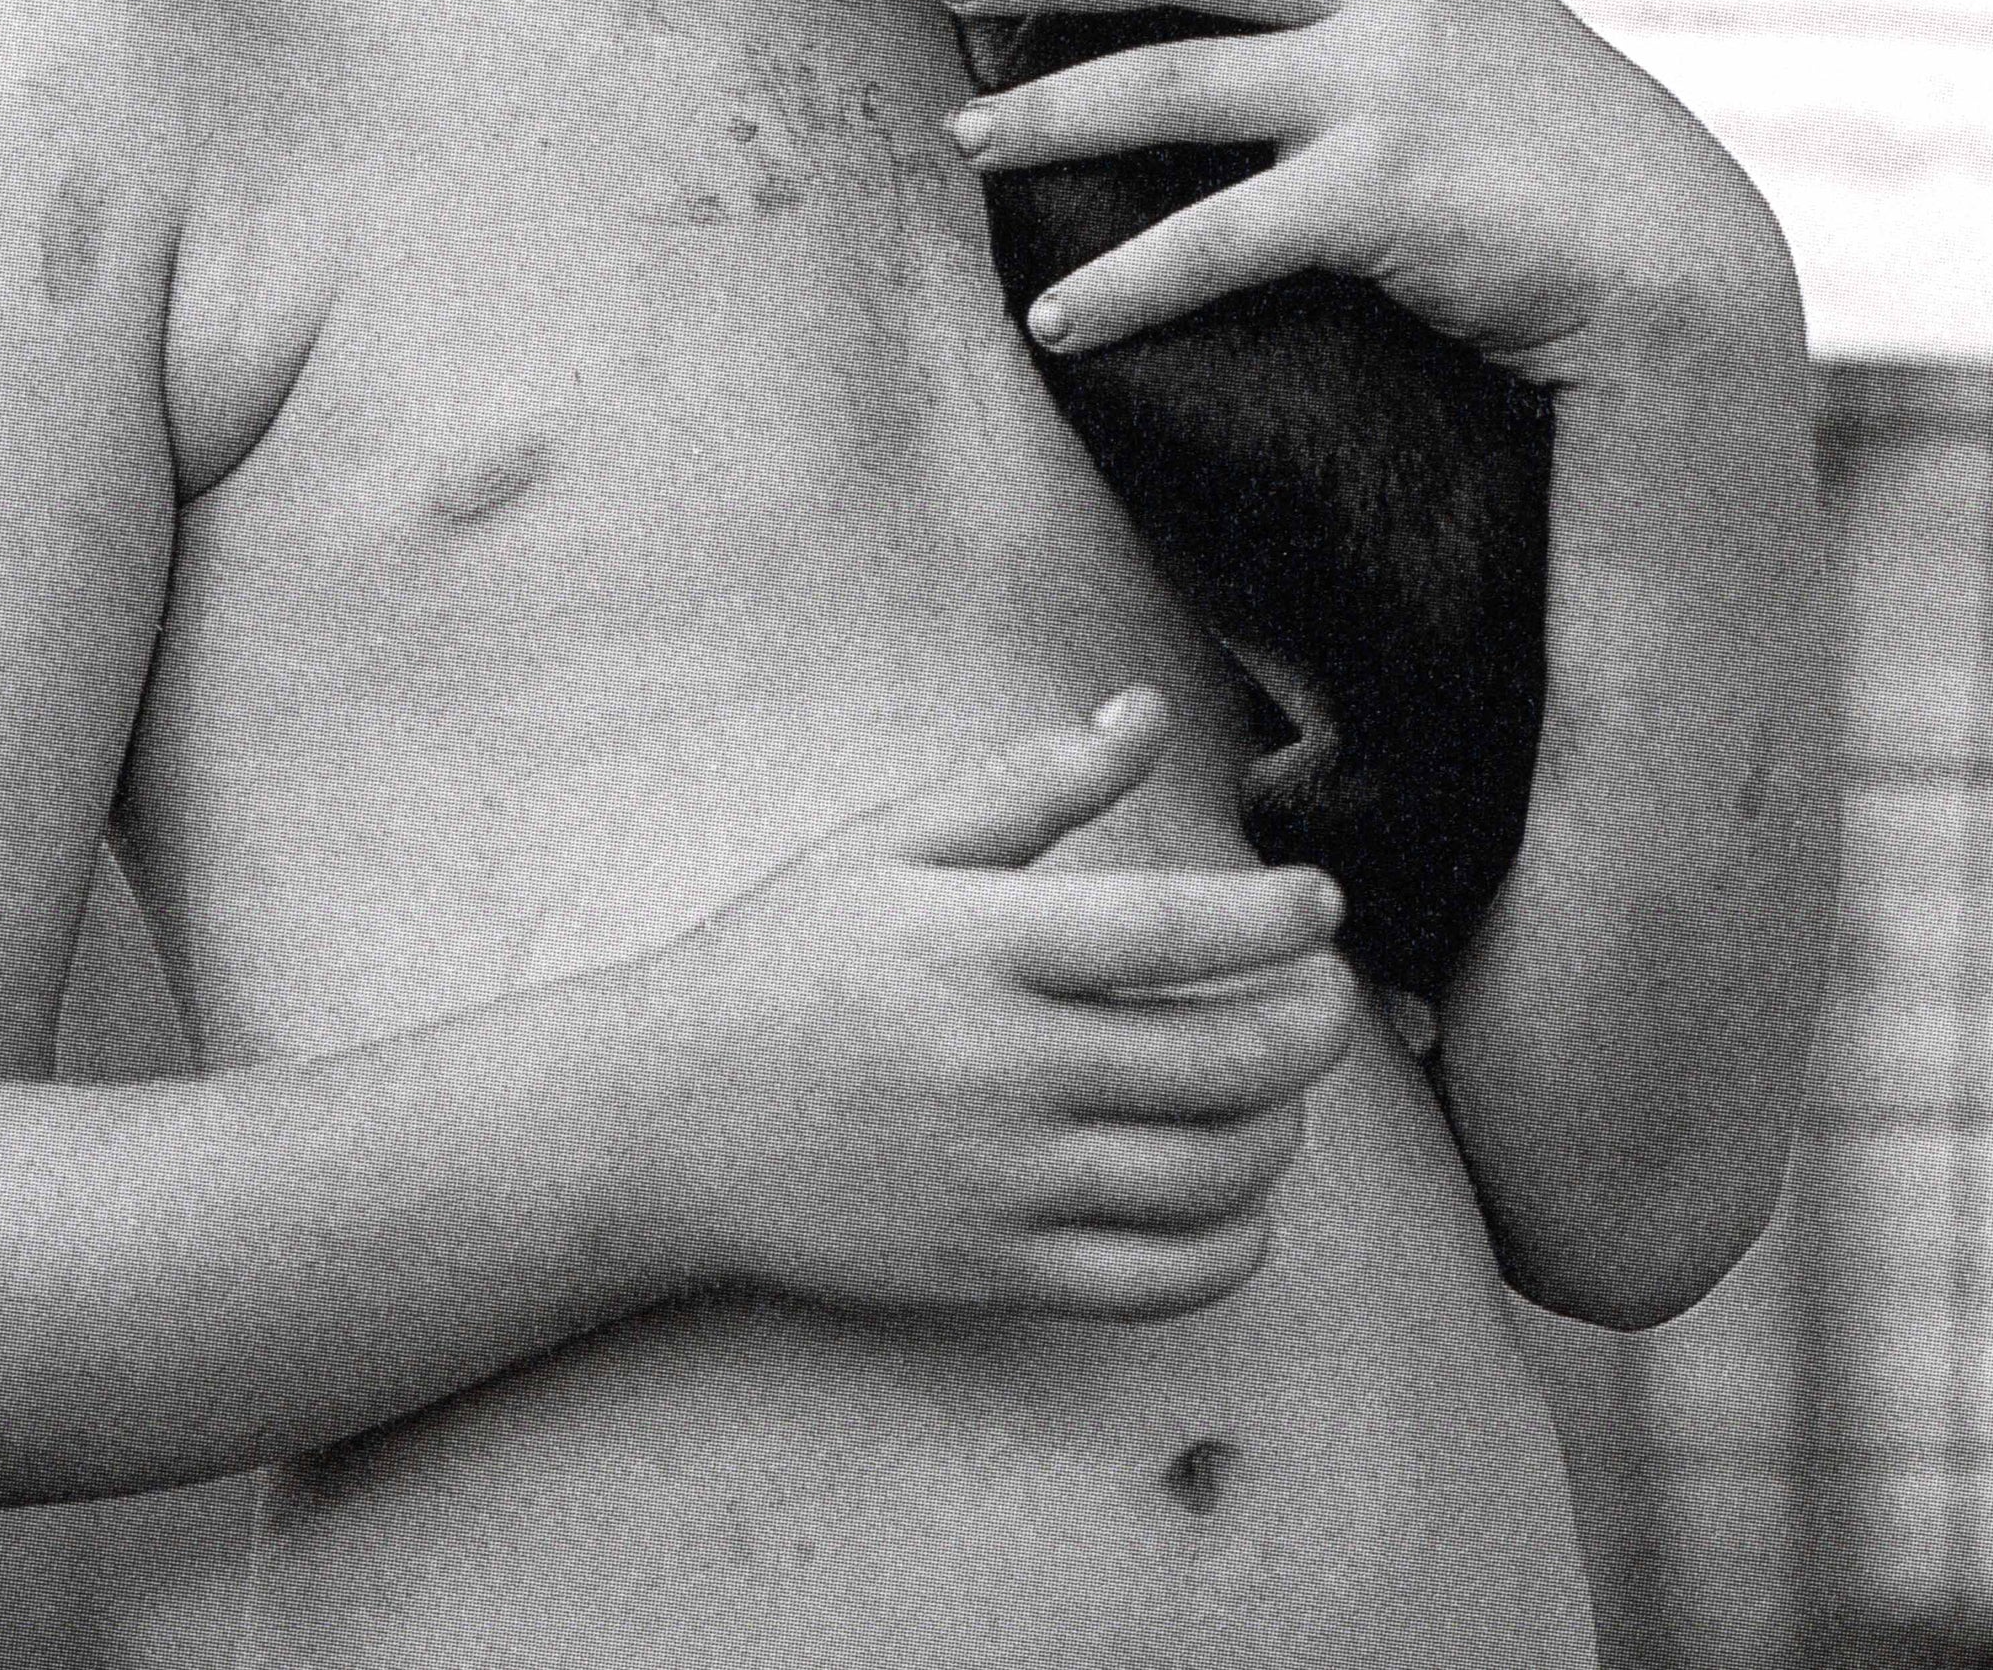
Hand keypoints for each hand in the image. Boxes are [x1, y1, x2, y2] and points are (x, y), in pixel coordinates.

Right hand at [638, 687, 1352, 1321]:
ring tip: (1280, 1082)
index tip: (1319, 902)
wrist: (666, 1119)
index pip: (1171, 930)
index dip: (1271, 916)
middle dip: (1314, 1026)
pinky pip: (1162, 1279)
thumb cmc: (786, 959)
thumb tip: (1145, 712)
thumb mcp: (889, 844)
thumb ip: (1030, 782)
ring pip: (1213, 1174)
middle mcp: (1000, 1069)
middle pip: (1223, 1061)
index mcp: (977, 947)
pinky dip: (1236, 1240)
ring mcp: (1001, 1182)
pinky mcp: (995, 1270)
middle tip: (1326, 994)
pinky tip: (1238, 1190)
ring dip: (1284, 1125)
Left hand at [933, 0, 1790, 383]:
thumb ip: (1414, 10)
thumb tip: (1322, 26)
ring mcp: (1382, 87)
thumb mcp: (1506, 46)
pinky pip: (1210, 237)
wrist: (1679, 272)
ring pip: (1165, 82)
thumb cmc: (1584, 172)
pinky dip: (1122, 284)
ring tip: (967, 142)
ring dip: (1046, 116)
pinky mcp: (1375, 193)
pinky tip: (1056, 319)